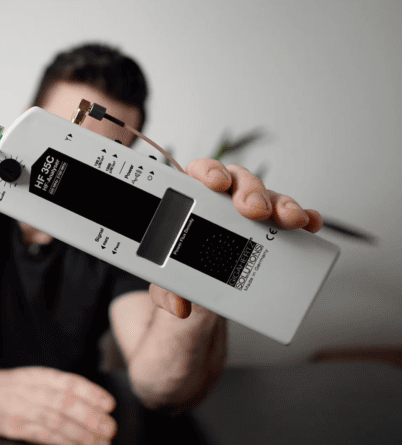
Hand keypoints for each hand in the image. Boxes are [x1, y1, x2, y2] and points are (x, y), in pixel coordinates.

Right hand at [0, 366, 116, 444]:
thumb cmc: (11, 386)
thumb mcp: (35, 377)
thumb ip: (60, 386)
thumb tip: (92, 398)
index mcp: (41, 376)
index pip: (71, 382)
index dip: (92, 393)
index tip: (110, 404)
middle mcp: (33, 390)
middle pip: (67, 403)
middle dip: (91, 417)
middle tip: (109, 428)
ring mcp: (23, 409)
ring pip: (56, 421)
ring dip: (81, 434)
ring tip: (99, 443)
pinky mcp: (15, 427)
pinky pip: (42, 435)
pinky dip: (61, 442)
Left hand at [150, 159, 323, 317]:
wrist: (208, 296)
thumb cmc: (185, 274)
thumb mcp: (168, 283)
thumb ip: (166, 289)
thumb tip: (180, 305)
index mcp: (193, 202)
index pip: (199, 173)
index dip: (209, 171)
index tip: (216, 183)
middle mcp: (224, 202)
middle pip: (238, 181)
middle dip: (249, 191)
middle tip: (254, 210)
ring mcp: (251, 215)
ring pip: (268, 197)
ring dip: (281, 204)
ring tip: (289, 220)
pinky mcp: (273, 230)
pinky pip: (291, 218)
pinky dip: (303, 217)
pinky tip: (309, 224)